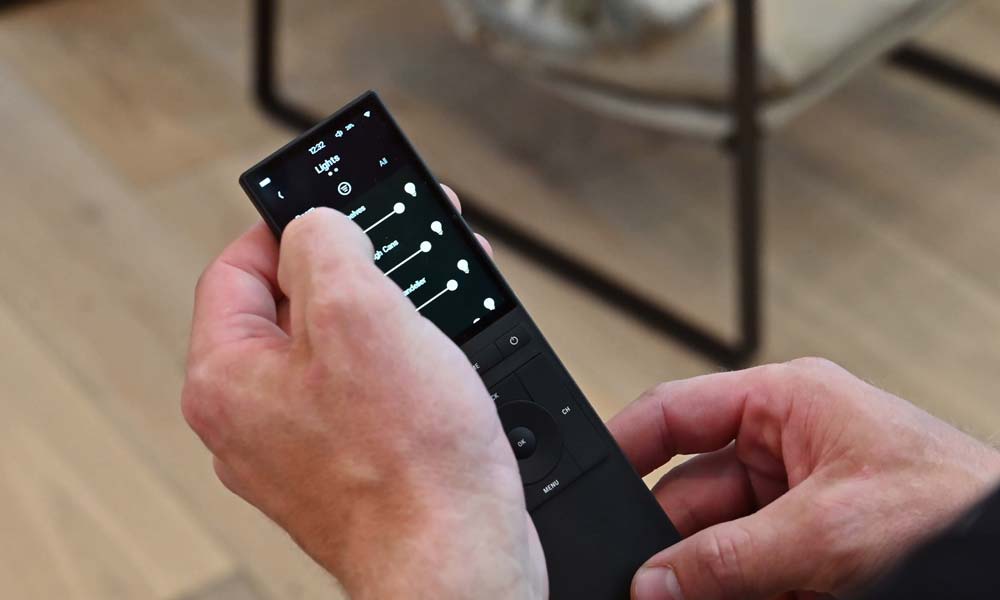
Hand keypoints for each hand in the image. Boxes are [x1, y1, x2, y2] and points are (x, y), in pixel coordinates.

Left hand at [181, 187, 545, 598]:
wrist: (457, 564)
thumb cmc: (410, 464)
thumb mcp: (360, 312)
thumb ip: (325, 244)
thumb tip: (316, 226)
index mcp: (227, 380)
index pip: (236, 270)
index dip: (287, 227)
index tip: (334, 210)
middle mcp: (252, 421)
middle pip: (292, 310)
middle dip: (354, 269)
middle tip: (398, 246)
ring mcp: (301, 452)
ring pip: (336, 353)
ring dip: (386, 313)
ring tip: (432, 294)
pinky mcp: (350, 472)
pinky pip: (365, 395)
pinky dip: (400, 363)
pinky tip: (440, 354)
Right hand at [609, 358, 999, 599]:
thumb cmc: (960, 509)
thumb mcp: (827, 529)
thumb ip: (730, 558)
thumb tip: (657, 581)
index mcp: (786, 403)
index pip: (677, 412)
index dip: (625, 443)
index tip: (585, 482)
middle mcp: (787, 448)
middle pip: (690, 491)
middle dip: (668, 539)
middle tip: (645, 582)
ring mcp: (799, 503)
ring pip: (717, 543)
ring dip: (702, 577)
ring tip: (687, 599)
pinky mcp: (813, 552)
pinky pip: (749, 572)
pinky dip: (732, 594)